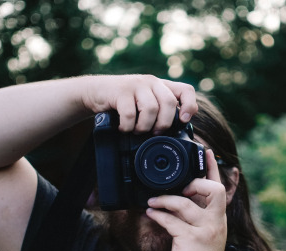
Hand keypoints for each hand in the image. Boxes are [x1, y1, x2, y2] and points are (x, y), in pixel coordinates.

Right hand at [81, 75, 196, 133]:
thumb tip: (178, 130)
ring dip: (144, 126)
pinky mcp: (120, 91)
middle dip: (163, 124)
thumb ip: (161, 110)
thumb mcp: (145, 102)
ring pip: (151, 109)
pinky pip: (130, 114)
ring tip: (136, 130)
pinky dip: (127, 126)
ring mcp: (136, 84)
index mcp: (161, 86)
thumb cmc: (124, 102)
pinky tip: (123, 128)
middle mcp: (151, 82)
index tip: (183, 121)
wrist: (95, 91)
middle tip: (154, 132)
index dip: (189, 106)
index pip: (186, 90)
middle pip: (169, 103)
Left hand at [146, 149, 227, 250]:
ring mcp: (204, 230)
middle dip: (196, 183)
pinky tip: (151, 212)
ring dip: (165, 199)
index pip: (220, 186)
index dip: (213, 167)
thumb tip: (183, 193)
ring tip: (153, 200)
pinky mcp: (190, 240)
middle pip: (213, 190)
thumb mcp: (208, 229)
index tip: (207, 151)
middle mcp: (215, 220)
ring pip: (185, 204)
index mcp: (218, 215)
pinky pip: (171, 221)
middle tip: (181, 187)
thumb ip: (200, 211)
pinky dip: (158, 215)